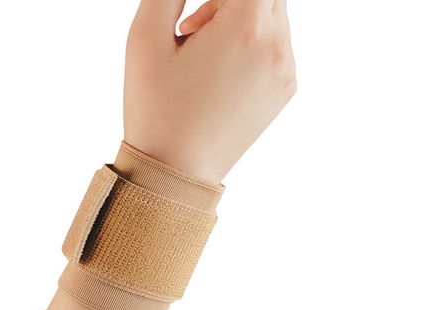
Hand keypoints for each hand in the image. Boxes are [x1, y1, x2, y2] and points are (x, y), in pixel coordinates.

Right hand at [124, 0, 295, 183]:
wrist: (176, 170)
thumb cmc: (155, 108)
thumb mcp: (145, 38)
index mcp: (245, 26)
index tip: (193, 23)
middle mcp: (277, 44)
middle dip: (228, 1)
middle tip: (193, 28)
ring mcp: (286, 68)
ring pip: (273, 13)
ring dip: (240, 17)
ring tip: (202, 52)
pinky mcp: (286, 88)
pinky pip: (277, 44)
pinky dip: (252, 43)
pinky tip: (219, 73)